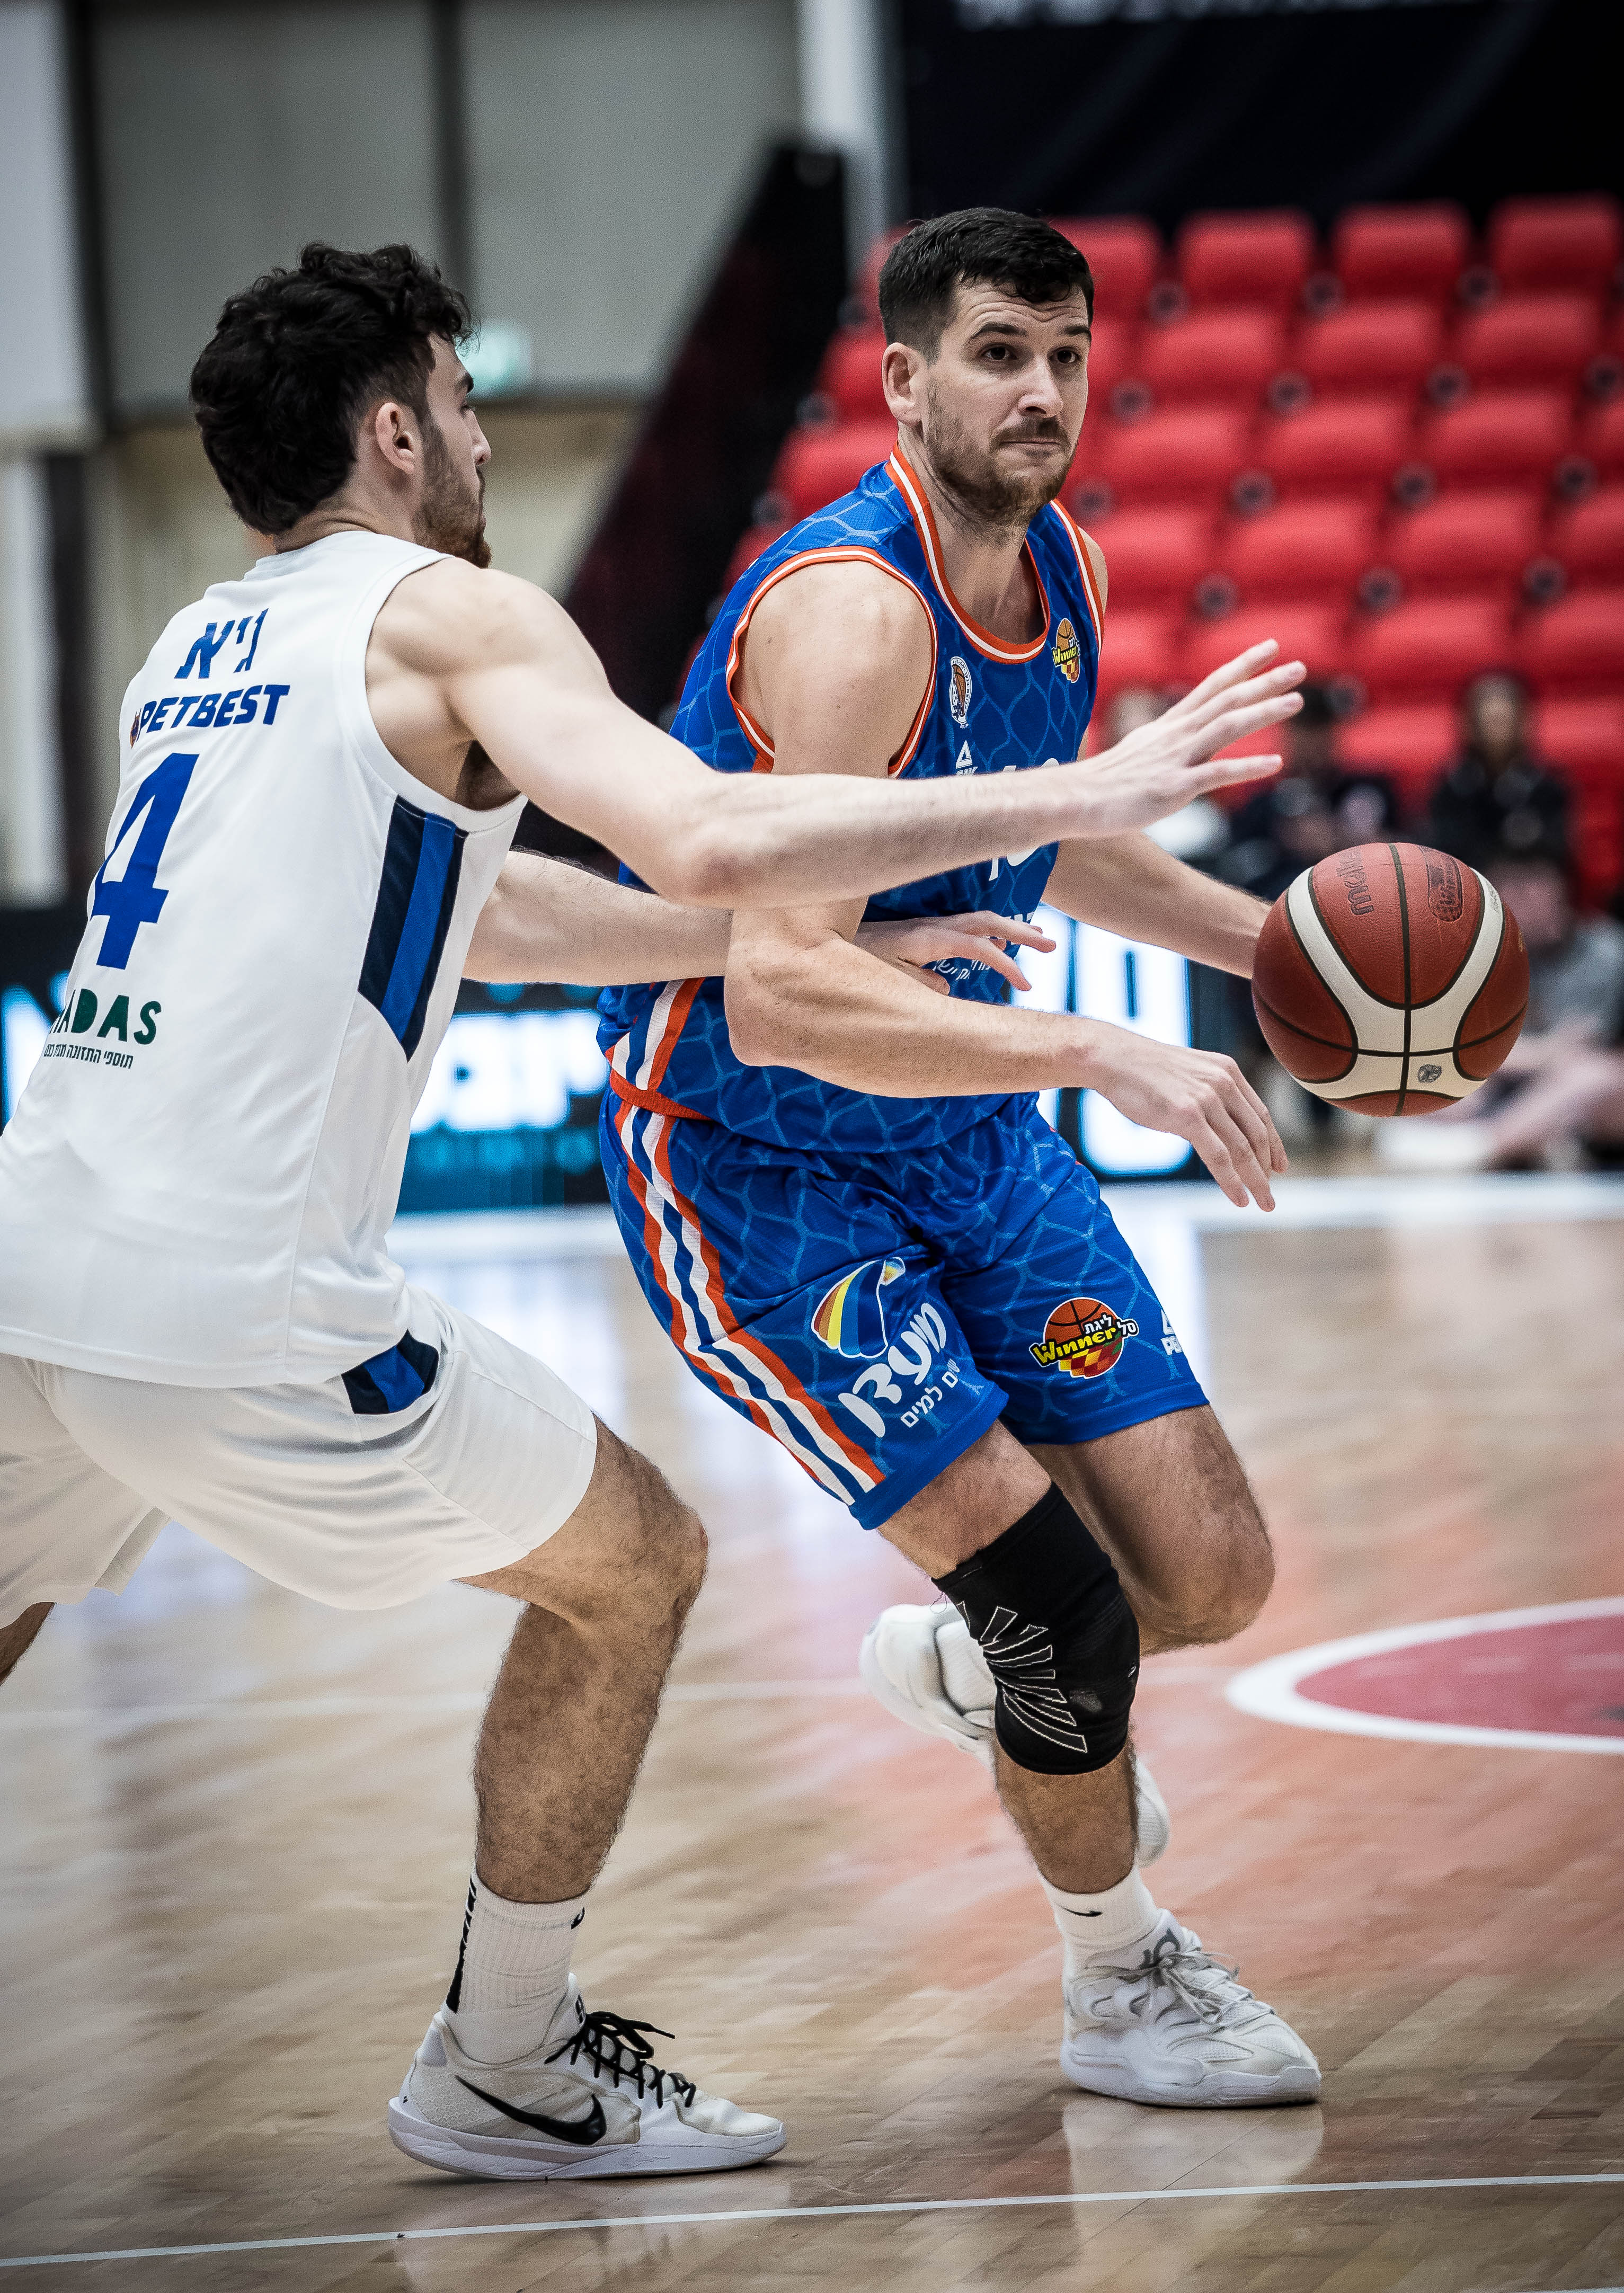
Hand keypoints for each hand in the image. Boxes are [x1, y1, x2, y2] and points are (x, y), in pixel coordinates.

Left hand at [855, 911, 1056, 994]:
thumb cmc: (844, 962)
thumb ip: (915, 983)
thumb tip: (948, 988)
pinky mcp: (917, 932)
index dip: (1004, 963)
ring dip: (1008, 929)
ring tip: (1038, 937)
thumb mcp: (879, 977)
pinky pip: (961, 926)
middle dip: (1020, 932)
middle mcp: (928, 926)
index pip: (976, 945)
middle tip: (1053, 945)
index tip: (1026, 985)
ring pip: (975, 921)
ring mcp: (924, 926)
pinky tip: (995, 943)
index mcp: (923, 938)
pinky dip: (984, 932)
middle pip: (984, 922)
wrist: (818, 939)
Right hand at [1070, 644, 1306, 833]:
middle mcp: (1177, 735)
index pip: (1213, 686)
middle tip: (1299, 667)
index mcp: (1171, 725)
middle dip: (1264, 681)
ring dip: (1262, 712)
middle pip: (1226, 699)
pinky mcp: (1174, 787)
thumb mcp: (1140, 752)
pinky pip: (1217, 774)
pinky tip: (1275, 764)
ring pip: (1226, 726)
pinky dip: (1247, 768)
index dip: (1243, 665)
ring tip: (1295, 702)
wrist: (1076, 799)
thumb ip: (1165, 743)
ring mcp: (1176, 759)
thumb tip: (1174, 739)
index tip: (1271, 648)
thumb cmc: (1106, 782)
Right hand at [1079, 1026, 1287, 1209]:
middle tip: (1269, 1194)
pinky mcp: (1187, 1115)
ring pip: (1242, 1149)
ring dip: (1256, 1180)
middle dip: (1267, 1168)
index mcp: (1228, 1071)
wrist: (1114, 1058)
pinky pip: (1218, 1156)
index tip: (1279, 1166)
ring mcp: (1207, 1099)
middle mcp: (1224, 1083)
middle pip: (1257, 1134)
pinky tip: (1239, 1198)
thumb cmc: (1144, 1070)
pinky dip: (1232, 1181)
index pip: (1261, 1114)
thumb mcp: (1189, 1074)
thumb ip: (1209, 1094)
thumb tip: (1215, 1125)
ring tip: (1263, 1202)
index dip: (1274, 1144)